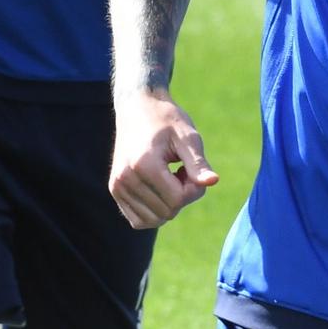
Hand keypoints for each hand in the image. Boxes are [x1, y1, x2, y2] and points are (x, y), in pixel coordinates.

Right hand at [109, 93, 218, 229]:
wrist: (137, 107)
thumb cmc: (166, 119)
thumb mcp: (187, 136)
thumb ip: (198, 162)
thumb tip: (212, 182)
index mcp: (144, 164)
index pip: (177, 200)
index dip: (194, 189)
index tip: (193, 169)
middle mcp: (125, 179)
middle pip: (166, 212)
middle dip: (182, 196)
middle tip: (182, 171)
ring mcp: (117, 186)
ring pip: (152, 220)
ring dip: (168, 205)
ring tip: (169, 178)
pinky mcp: (115, 190)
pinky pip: (138, 220)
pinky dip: (154, 211)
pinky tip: (159, 187)